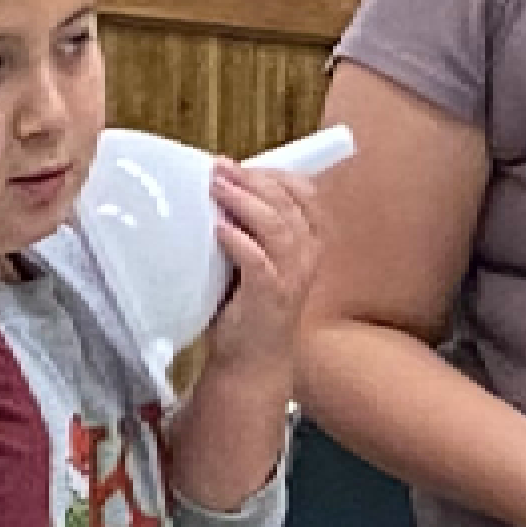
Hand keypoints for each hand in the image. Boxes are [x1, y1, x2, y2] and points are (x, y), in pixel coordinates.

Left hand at [200, 157, 325, 379]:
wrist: (253, 361)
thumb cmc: (250, 306)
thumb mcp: (257, 257)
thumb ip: (249, 225)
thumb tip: (221, 185)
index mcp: (308, 244)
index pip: (304, 193)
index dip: (274, 173)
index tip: (242, 165)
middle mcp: (306, 257)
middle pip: (288, 203)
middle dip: (253, 179)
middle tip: (221, 169)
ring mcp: (290, 277)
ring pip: (277, 226)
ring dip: (244, 201)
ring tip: (217, 188)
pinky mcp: (269, 296)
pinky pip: (258, 260)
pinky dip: (238, 240)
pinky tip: (219, 228)